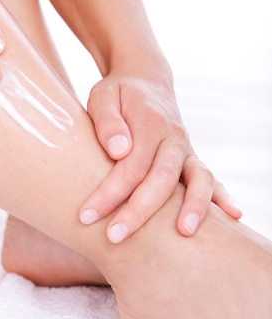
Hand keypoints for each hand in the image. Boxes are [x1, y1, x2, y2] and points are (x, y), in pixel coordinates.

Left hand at [79, 74, 241, 241]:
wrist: (145, 81)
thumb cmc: (118, 94)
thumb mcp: (103, 98)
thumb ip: (108, 122)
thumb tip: (119, 150)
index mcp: (150, 122)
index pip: (131, 165)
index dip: (110, 192)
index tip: (86, 214)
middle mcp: (174, 137)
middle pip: (162, 178)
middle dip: (139, 211)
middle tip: (114, 237)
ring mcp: (186, 149)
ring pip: (198, 179)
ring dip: (194, 207)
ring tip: (184, 233)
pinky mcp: (191, 159)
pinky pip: (211, 179)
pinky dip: (223, 197)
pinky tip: (233, 217)